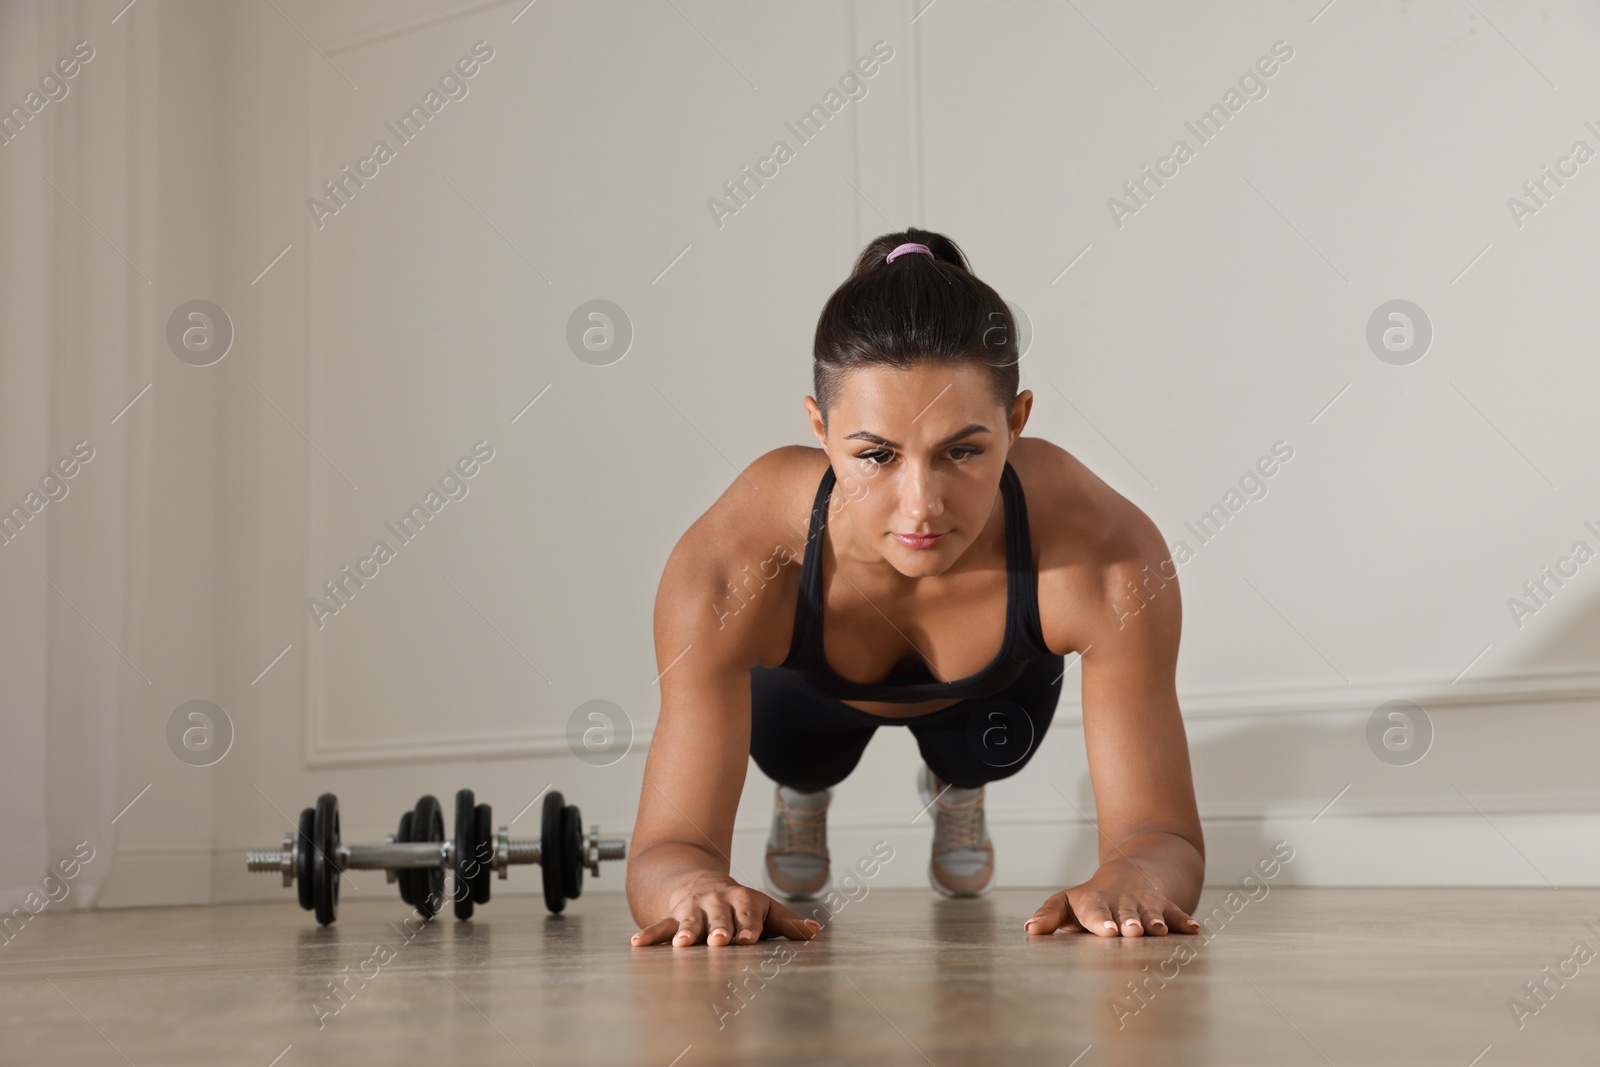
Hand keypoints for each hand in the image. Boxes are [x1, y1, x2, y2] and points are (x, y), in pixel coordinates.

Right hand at [631, 872, 822, 947]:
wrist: (701, 883)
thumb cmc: (739, 906)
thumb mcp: (765, 910)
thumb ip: (787, 925)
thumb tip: (815, 932)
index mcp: (742, 901)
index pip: (748, 914)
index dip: (749, 927)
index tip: (749, 940)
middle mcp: (717, 903)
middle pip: (719, 917)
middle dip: (719, 929)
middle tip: (720, 941)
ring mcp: (693, 910)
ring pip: (689, 921)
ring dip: (686, 933)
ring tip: (682, 946)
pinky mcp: (673, 917)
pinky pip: (661, 927)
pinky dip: (650, 935)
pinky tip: (637, 945)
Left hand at [1023, 859, 1200, 937]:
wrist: (1127, 874)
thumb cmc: (1090, 899)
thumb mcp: (1066, 903)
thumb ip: (1049, 916)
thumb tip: (1029, 930)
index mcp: (1094, 903)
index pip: (1095, 912)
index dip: (1101, 921)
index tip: (1107, 932)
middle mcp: (1120, 902)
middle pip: (1125, 912)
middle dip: (1129, 921)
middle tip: (1131, 931)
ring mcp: (1144, 904)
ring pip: (1151, 913)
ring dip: (1155, 921)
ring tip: (1160, 931)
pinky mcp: (1164, 907)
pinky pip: (1176, 913)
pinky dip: (1185, 921)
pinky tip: (1195, 931)